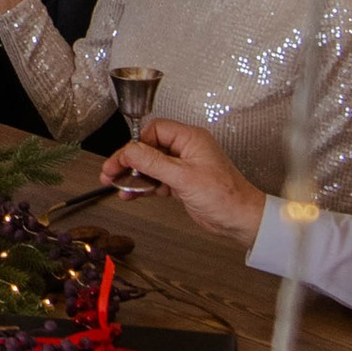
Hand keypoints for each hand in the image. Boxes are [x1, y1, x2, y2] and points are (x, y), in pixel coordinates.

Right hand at [101, 115, 268, 244]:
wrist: (240, 220)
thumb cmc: (225, 196)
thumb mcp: (183, 177)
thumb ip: (153, 163)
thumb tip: (129, 151)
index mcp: (190, 139)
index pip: (154, 130)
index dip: (137, 144)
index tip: (123, 159)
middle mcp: (186, 150)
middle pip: (149, 148)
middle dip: (129, 161)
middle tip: (111, 172)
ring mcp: (184, 166)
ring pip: (150, 165)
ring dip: (134, 176)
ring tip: (117, 185)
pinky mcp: (182, 182)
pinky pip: (157, 180)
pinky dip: (144, 187)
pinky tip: (132, 194)